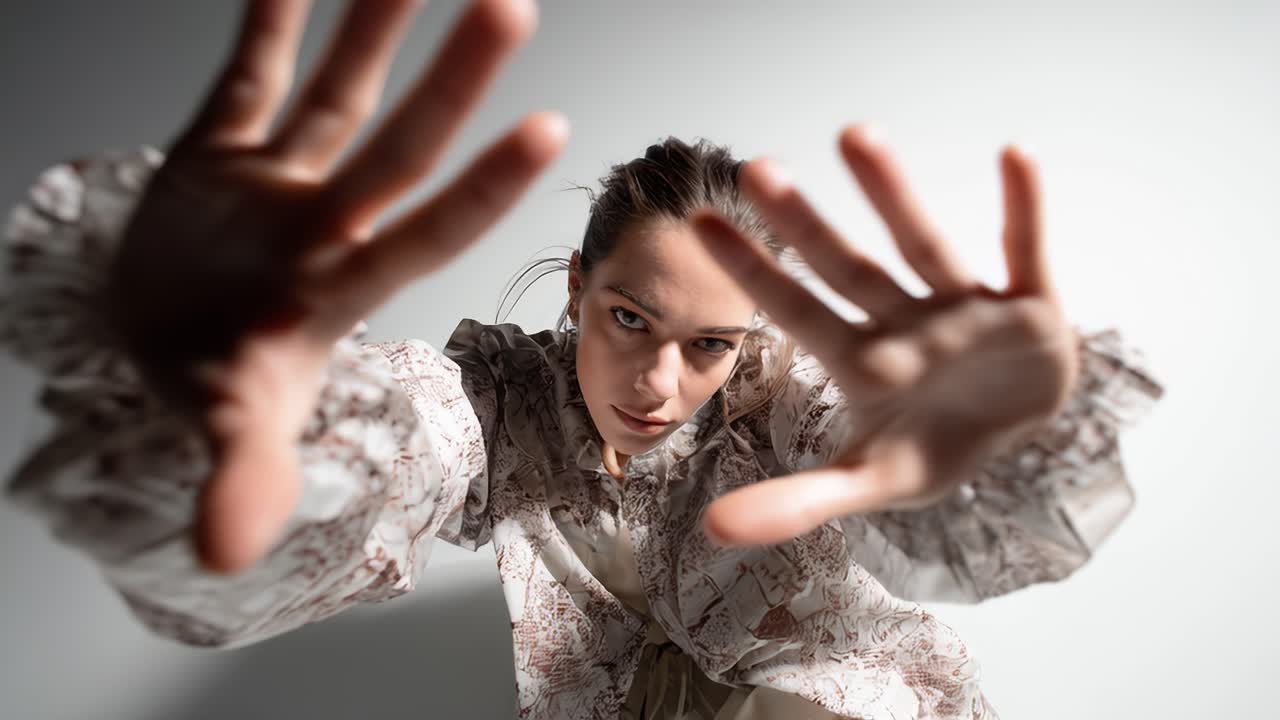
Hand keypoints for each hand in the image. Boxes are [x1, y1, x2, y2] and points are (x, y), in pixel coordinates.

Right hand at [108, 0, 566, 572]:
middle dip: (453, 82)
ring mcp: (274, 185)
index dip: (480, 189)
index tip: (548, 133)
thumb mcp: (226, 428)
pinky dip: (266, 25)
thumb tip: (225, 551)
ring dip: (375, 29)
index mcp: (334, 290)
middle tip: (512, 9)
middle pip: (400, 146)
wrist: (154, 341)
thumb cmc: (209, 383)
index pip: (423, 233)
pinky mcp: (219, 156)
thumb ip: (240, 473)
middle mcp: (321, 226)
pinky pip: (246, 78)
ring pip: (338, 96)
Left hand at [692, 125, 1079, 546]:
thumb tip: (711, 530)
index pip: (797, 312)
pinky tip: (1014, 155)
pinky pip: (1025, 251)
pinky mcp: (1030, 306)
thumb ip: (796, 503)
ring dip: (892, 196)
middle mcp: (905, 322)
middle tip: (757, 170)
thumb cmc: (931, 444)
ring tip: (854, 136)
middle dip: (806, 226)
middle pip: (848, 269)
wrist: (1017, 431)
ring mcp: (965, 309)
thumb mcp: (870, 480)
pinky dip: (1023, 208)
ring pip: (923, 247)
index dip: (753, 273)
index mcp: (863, 359)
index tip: (699, 224)